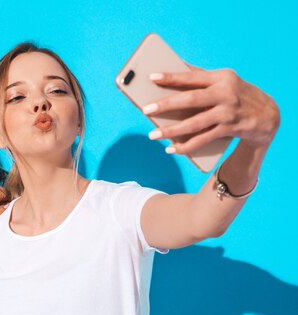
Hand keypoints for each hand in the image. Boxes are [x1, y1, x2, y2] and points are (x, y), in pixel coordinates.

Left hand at [145, 67, 279, 153]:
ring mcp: (228, 112)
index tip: (152, 77)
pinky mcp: (230, 129)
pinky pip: (203, 139)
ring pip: (195, 123)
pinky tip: (171, 149)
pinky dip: (186, 146)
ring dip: (172, 131)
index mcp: (221, 78)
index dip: (171, 77)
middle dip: (167, 105)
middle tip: (146, 110)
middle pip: (191, 100)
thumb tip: (176, 67)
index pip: (192, 77)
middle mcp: (225, 93)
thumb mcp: (224, 80)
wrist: (267, 114)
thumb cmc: (236, 94)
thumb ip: (201, 76)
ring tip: (153, 135)